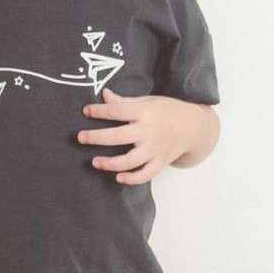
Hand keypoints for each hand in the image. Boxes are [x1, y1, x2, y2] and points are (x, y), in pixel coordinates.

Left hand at [78, 88, 212, 184]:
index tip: (86, 111)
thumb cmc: (167, 110)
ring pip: (130, 160)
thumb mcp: (147, 101)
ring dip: (111, 163)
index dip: (100, 111)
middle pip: (119, 136)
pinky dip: (132, 179)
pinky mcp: (160, 162)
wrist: (193, 126)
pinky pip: (145, 175)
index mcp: (144, 112)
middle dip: (97, 137)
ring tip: (94, 162)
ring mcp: (154, 149)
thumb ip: (124, 101)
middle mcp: (148, 131)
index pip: (118, 111)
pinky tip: (118, 177)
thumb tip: (104, 94)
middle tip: (80, 137)